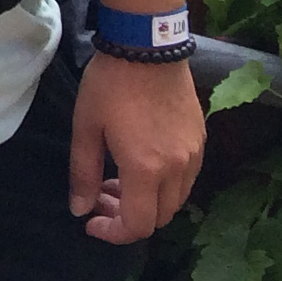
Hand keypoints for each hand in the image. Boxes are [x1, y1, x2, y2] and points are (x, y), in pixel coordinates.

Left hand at [72, 52, 204, 241]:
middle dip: (127, 217)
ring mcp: (194, 156)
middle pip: (159, 218)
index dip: (114, 233)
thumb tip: (80, 210)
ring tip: (115, 179)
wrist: (148, 48)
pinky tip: (140, 165)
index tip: (91, 222)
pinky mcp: (201, 142)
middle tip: (99, 196)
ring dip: (146, 202)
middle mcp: (177, 169)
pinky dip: (163, 186)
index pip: (138, 224)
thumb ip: (83, 173)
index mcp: (145, 169)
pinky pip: (185, 180)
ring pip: (174, 201)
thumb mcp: (85, 127)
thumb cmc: (110, 85)